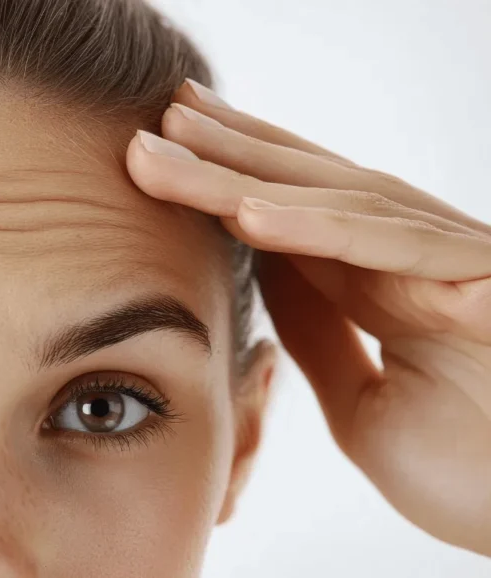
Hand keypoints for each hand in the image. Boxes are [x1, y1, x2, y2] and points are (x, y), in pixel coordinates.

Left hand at [126, 79, 490, 555]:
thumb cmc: (472, 475)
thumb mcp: (361, 400)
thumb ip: (319, 332)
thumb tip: (262, 269)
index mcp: (389, 282)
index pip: (298, 212)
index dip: (233, 172)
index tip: (167, 145)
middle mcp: (421, 256)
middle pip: (310, 188)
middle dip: (229, 149)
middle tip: (157, 117)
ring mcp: (456, 260)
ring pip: (336, 204)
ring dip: (243, 177)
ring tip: (166, 151)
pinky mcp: (486, 279)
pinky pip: (389, 247)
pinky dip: (316, 229)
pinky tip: (245, 214)